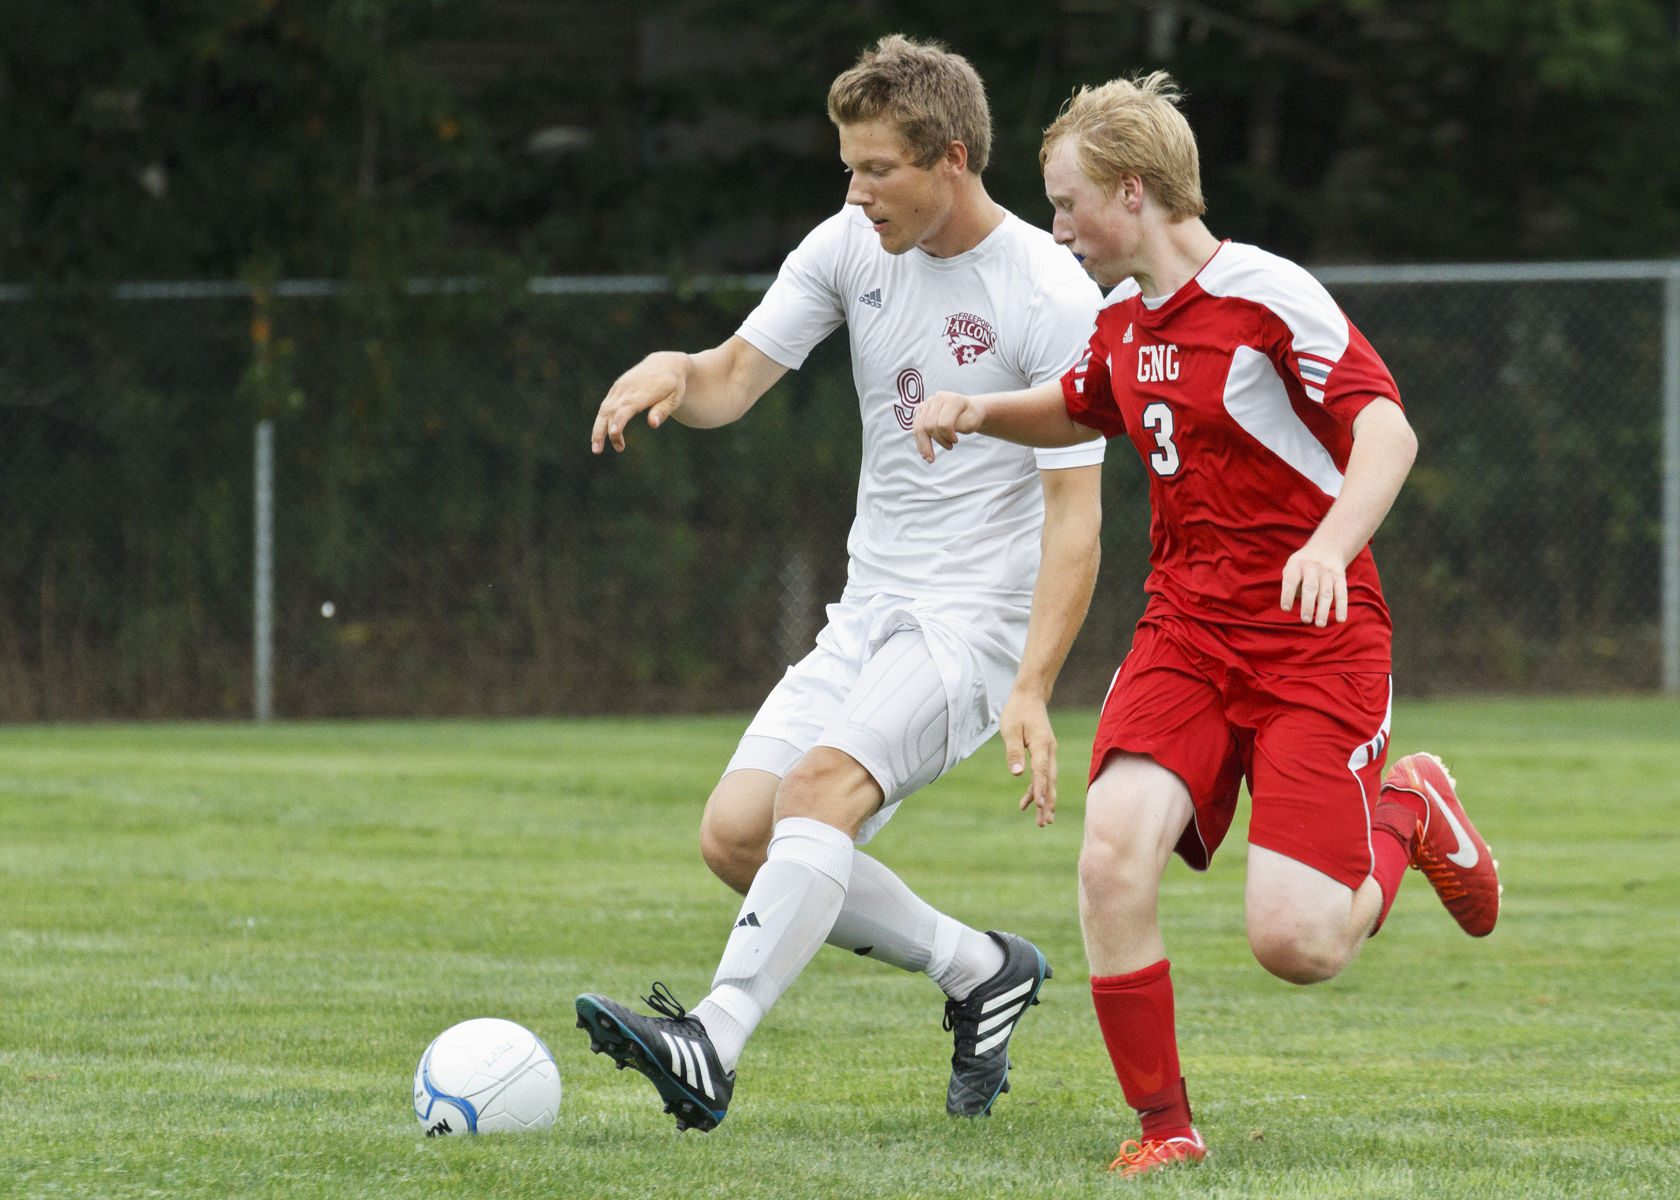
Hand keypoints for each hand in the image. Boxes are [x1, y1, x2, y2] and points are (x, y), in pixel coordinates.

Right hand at [591, 351, 689, 452]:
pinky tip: (600, 437)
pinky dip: (601, 421)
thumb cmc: (673, 386)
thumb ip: (662, 411)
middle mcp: (628, 389)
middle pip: (611, 411)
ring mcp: (620, 388)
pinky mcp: (616, 389)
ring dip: (598, 430)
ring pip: (604, 410)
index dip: (619, 420)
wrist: (665, 364)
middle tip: (597, 451)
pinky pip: (605, 407)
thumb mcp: (674, 398)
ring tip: (597, 450)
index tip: (613, 433)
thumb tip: (653, 425)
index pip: (627, 407)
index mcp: (643, 392)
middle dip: (602, 431)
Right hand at [912, 390, 985, 462]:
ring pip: (919, 427)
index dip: (949, 437)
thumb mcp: (970, 424)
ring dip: (925, 445)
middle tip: (949, 448)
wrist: (967, 411)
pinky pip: (916, 428)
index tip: (956, 441)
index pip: (944, 423)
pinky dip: (920, 442)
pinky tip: (924, 453)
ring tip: (930, 459)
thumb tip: (934, 430)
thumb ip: (954, 425)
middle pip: (929, 425)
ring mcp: (928, 402)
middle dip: (938, 441)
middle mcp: (938, 398)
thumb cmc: (970, 418)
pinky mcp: (921, 409)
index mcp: (953, 400)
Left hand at [1000, 690, 1057, 826]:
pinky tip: (1029, 802)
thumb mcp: (1010, 730)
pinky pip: (1043, 775)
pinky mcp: (1044, 754)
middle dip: (1047, 802)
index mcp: (1041, 744)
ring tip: (1041, 821)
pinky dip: (1037, 789)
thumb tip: (1017, 774)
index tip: (1039, 805)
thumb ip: (1013, 752)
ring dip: (1045, 800)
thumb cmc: (1017, 712)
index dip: (1039, 789)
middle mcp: (1049, 750)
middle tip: (1045, 822)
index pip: (1041, 771)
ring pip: (1049, 781)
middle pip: (1050, 781)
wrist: (1030, 697)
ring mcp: (1049, 753)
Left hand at [1279, 535, 1348, 625]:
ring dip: (1323, 610)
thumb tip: (1294, 603)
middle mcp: (1312, 567)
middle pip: (1310, 588)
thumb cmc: (1303, 565)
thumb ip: (1291, 583)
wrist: (1327, 547)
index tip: (1285, 609)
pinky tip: (1340, 619)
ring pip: (1326, 593)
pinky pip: (1342, 593)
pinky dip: (1342, 607)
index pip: (1291, 580)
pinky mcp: (1340, 577)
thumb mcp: (1292, 566)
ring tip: (1320, 624)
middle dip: (1308, 605)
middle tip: (1305, 620)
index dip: (1287, 594)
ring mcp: (1328, 572)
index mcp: (1296, 564)